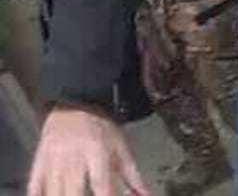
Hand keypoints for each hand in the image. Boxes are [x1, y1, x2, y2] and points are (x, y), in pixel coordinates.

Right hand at [27, 108, 149, 195]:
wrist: (74, 106)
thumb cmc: (100, 129)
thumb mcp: (120, 147)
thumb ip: (133, 176)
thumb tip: (146, 195)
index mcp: (98, 154)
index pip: (102, 187)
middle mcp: (74, 160)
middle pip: (74, 194)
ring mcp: (54, 163)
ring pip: (54, 194)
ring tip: (75, 194)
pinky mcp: (38, 165)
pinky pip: (35, 188)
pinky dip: (41, 195)